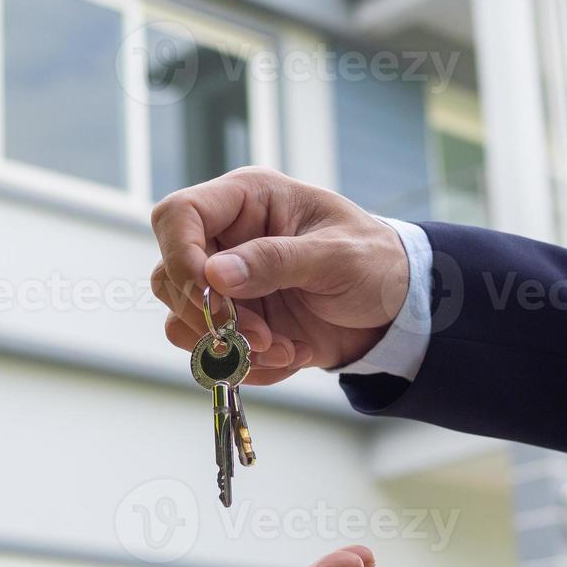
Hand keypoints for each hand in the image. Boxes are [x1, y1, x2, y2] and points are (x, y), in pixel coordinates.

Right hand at [151, 169, 408, 384]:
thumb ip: (276, 261)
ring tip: (285, 348)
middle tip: (261, 336)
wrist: (395, 309)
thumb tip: (214, 274)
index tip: (213, 293)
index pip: (178, 216)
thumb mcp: (337, 255)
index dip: (180, 254)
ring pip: (182, 319)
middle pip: (170, 274)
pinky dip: (248, 366)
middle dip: (211, 315)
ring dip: (229, 347)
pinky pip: (212, 353)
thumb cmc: (374, 261)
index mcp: (247, 200)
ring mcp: (227, 285)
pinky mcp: (236, 324)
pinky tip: (292, 355)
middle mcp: (226, 240)